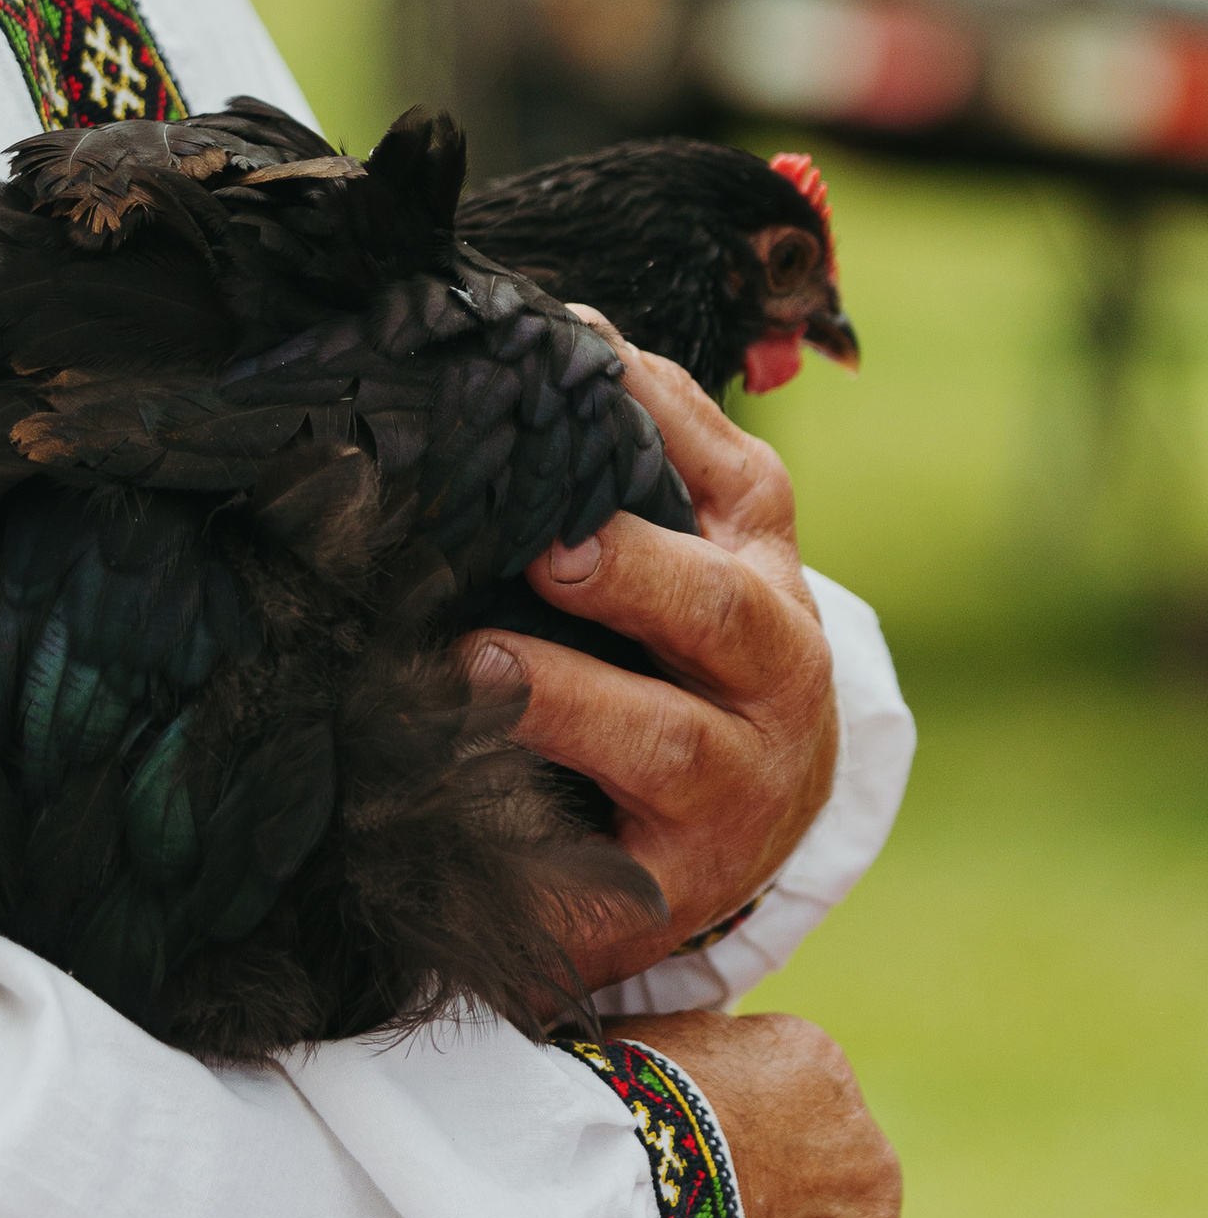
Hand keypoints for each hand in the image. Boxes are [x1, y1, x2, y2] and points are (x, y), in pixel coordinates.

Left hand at [461, 330, 837, 988]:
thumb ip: (649, 442)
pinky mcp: (669, 894)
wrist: (742, 841)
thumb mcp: (697, 549)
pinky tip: (445, 814)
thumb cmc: (689, 661)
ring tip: (472, 667)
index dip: (668, 429)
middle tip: (545, 547)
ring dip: (563, 700)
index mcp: (766, 579)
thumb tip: (569, 322)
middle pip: (720, 616)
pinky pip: (603, 876)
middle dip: (633, 573)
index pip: (744, 486)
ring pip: (663, 743)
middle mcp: (772, 685)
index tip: (582, 376)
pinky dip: (532, 853)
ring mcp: (731, 798)